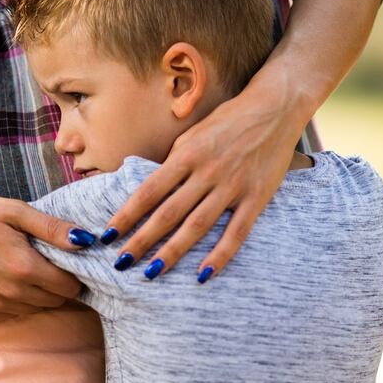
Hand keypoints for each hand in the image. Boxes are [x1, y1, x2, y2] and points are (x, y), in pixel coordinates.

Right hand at [0, 193, 90, 320]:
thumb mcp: (14, 211)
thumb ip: (52, 228)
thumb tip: (86, 241)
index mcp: (23, 267)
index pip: (69, 286)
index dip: (74, 274)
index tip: (68, 261)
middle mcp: (10, 292)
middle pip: (55, 300)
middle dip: (58, 283)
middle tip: (47, 262)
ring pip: (35, 308)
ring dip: (37, 293)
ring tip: (24, 268)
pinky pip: (11, 312)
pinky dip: (15, 299)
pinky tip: (3, 277)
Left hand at [103, 81, 306, 280]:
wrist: (275, 108)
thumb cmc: (227, 121)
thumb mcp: (192, 134)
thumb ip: (174, 162)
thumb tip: (152, 190)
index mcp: (187, 154)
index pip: (149, 191)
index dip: (127, 214)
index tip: (108, 234)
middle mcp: (207, 172)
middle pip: (168, 213)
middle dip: (142, 240)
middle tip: (121, 263)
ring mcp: (233, 186)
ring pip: (197, 226)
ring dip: (172, 252)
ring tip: (151, 273)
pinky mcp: (257, 197)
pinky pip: (237, 232)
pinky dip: (220, 255)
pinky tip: (202, 275)